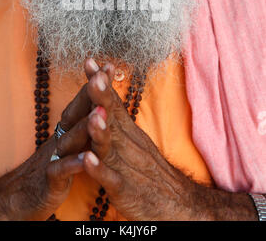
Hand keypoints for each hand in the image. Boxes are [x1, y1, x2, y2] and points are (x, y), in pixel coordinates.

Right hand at [0, 60, 98, 220]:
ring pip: (71, 138)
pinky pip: (61, 170)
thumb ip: (81, 122)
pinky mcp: (50, 179)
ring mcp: (55, 156)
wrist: (19, 195)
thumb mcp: (69, 141)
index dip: (96, 85)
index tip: (110, 64)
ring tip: (101, 111)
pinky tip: (87, 158)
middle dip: (91, 93)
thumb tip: (99, 101)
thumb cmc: (52, 164)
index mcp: (69, 127)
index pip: (84, 101)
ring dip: (86, 125)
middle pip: (77, 112)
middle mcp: (62, 136)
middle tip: (103, 75)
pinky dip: (74, 164)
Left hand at [79, 62, 206, 220]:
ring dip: (102, 130)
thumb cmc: (149, 171)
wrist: (177, 204)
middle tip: (95, 77)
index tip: (89, 61)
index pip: (113, 102)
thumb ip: (117, 122)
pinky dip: (100, 170)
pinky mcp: (126, 191)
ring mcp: (127, 167)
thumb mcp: (133, 142)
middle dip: (102, 97)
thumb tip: (102, 99)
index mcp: (128, 132)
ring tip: (94, 115)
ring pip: (112, 146)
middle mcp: (128, 144)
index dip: (100, 83)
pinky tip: (88, 160)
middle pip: (113, 117)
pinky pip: (112, 179)